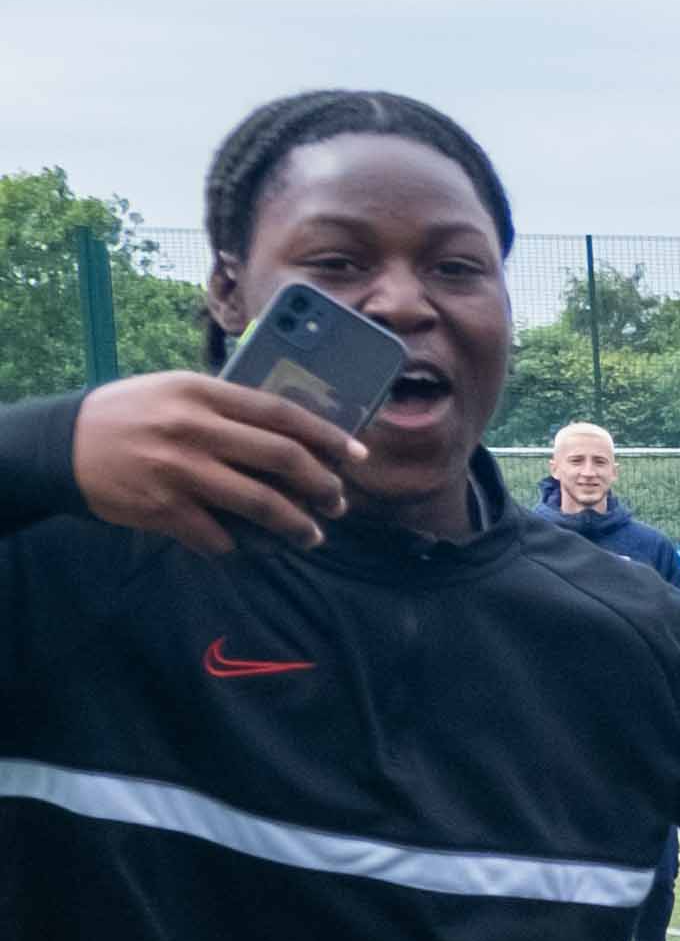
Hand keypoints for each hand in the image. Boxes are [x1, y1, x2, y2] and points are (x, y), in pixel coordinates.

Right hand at [72, 372, 358, 554]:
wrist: (62, 444)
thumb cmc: (129, 416)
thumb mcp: (174, 392)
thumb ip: (226, 407)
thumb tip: (291, 432)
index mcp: (202, 393)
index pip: (281, 413)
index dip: (327, 436)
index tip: (357, 456)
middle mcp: (195, 429)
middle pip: (282, 458)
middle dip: (323, 486)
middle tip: (338, 502)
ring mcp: (180, 470)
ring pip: (262, 504)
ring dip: (297, 526)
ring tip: (312, 535)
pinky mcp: (164, 508)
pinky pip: (221, 536)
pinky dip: (242, 547)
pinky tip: (251, 548)